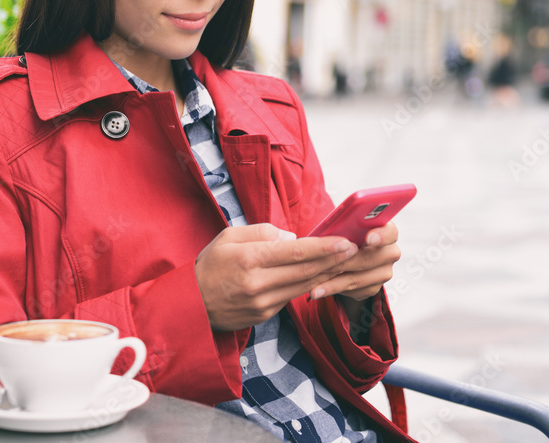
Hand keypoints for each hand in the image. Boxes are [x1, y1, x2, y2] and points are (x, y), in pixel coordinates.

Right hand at [195, 223, 358, 331]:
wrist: (190, 305)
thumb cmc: (210, 265)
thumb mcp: (228, 237)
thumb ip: (262, 232)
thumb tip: (292, 238)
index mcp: (248, 260)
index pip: (295, 253)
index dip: (324, 247)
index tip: (345, 241)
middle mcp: (258, 284)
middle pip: (306, 271)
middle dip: (334, 260)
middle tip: (357, 249)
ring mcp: (263, 304)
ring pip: (304, 287)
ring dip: (328, 274)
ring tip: (347, 261)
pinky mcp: (265, 315)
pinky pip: (293, 297)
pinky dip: (310, 285)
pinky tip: (324, 275)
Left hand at [310, 221, 400, 302]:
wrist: (345, 254)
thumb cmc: (344, 234)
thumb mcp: (344, 226)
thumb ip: (344, 228)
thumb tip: (330, 232)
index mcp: (386, 231)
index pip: (390, 232)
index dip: (380, 235)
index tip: (369, 239)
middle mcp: (390, 252)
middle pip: (372, 258)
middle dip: (346, 262)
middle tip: (327, 265)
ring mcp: (384, 272)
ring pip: (360, 278)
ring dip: (335, 282)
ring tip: (315, 285)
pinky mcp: (374, 287)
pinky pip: (354, 290)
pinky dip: (334, 289)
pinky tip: (318, 290)